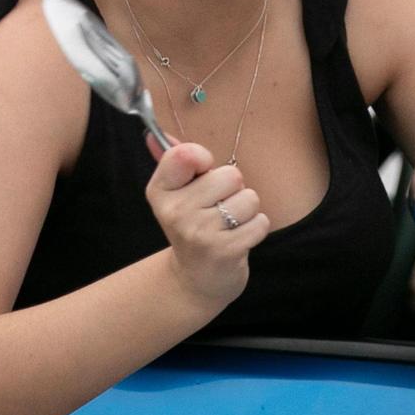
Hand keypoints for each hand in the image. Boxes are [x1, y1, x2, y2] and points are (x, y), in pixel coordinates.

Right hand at [144, 134, 269, 305]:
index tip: (201, 174)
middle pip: (230, 175)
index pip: (187, 154)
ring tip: (230, 224)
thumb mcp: (175, 194)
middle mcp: (176, 212)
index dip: (203, 159)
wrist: (195, 279)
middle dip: (233, 189)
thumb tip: (154, 135)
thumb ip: (172, 161)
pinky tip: (239, 238)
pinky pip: (260, 222)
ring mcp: (200, 233)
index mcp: (160, 191)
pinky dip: (256, 229)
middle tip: (218, 207)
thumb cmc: (192, 226)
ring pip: (248, 198)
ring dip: (247, 211)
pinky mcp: (225, 251)